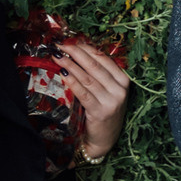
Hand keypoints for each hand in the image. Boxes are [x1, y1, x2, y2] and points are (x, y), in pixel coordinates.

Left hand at [57, 39, 131, 161]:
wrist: (104, 139)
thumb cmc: (104, 111)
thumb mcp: (107, 91)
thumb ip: (98, 74)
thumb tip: (78, 52)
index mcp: (124, 80)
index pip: (104, 59)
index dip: (86, 48)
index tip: (71, 41)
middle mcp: (120, 90)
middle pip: (95, 66)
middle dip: (76, 53)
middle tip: (61, 45)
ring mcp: (111, 101)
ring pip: (88, 78)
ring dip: (70, 65)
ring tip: (57, 57)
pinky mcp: (100, 112)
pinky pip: (83, 93)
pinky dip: (72, 82)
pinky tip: (63, 74)